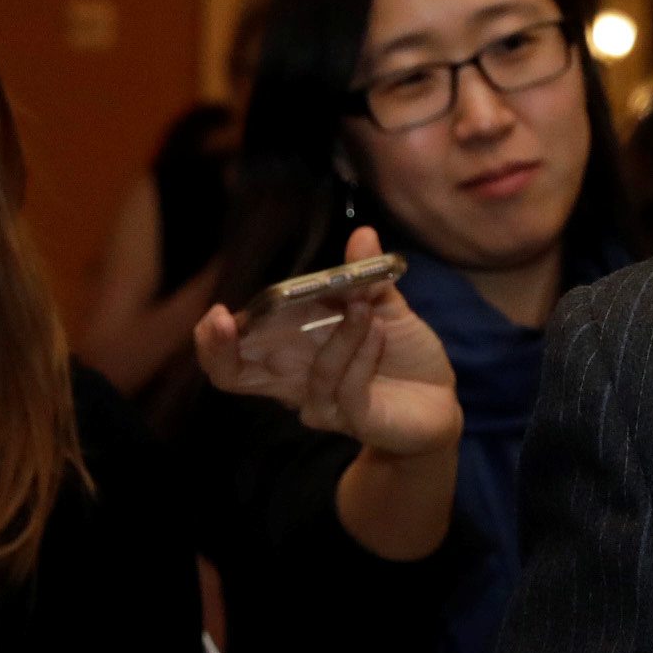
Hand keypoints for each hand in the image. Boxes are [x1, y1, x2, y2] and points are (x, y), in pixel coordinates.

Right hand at [193, 226, 460, 458]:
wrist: (439, 397)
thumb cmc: (400, 352)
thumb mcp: (383, 307)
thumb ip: (366, 276)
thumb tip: (363, 233)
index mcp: (289, 352)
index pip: (233, 355)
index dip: (213, 339)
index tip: (217, 313)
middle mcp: (296, 381)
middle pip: (235, 377)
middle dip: (219, 351)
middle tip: (223, 321)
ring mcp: (323, 404)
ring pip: (315, 372)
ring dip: (343, 332)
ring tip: (367, 306)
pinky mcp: (355, 419)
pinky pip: (348, 388)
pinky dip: (363, 354)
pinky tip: (382, 331)